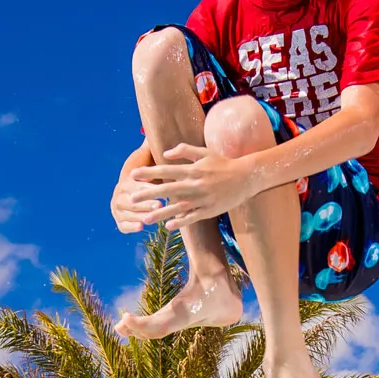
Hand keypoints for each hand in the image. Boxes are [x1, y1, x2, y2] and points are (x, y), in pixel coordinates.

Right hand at [111, 166, 167, 233]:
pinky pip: (123, 225)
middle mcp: (119, 197)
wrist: (131, 197)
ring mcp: (117, 210)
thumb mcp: (149, 178)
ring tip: (152, 218)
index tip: (161, 192)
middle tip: (159, 206)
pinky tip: (140, 227)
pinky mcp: (119, 222)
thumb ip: (151, 176)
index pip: (138, 187)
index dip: (149, 190)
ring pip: (128, 214)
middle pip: (132, 202)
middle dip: (146, 204)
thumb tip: (153, 174)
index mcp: (126, 184)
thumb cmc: (148, 186)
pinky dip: (131, 227)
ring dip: (140, 216)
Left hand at [129, 144, 260, 227]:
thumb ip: (185, 151)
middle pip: (168, 190)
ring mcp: (202, 199)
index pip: (166, 171)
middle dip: (148, 194)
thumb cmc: (224, 164)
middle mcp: (195, 184)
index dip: (149, 173)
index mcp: (192, 170)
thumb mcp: (205, 152)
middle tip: (131, 199)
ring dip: (161, 214)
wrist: (246, 177)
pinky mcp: (210, 210)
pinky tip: (169, 227)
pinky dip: (181, 222)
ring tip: (145, 219)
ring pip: (178, 207)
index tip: (133, 175)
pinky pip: (193, 217)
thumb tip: (165, 153)